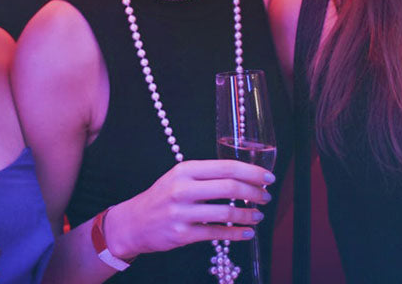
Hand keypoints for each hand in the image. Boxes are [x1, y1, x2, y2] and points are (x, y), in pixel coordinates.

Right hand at [104, 159, 272, 259]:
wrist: (134, 222)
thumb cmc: (162, 197)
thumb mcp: (179, 178)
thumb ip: (206, 176)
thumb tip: (244, 178)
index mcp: (185, 170)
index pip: (226, 167)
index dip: (252, 172)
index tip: (268, 177)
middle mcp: (182, 188)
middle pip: (229, 187)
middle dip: (254, 192)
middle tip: (266, 197)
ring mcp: (181, 212)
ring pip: (225, 212)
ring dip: (248, 215)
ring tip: (258, 216)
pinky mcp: (182, 234)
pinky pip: (216, 234)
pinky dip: (236, 234)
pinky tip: (247, 233)